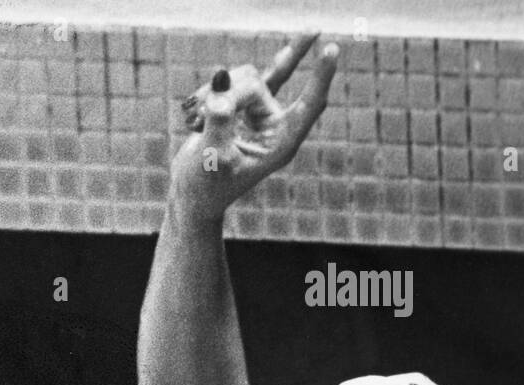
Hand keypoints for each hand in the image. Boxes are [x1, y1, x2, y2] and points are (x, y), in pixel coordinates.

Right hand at [170, 34, 337, 220]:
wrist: (192, 196)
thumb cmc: (205, 186)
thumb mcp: (211, 157)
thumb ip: (218, 119)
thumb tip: (222, 78)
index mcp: (280, 144)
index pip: (308, 105)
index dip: (320, 77)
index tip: (331, 48)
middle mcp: (275, 127)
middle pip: (259, 87)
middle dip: (229, 94)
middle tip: (200, 118)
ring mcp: (259, 115)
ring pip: (245, 79)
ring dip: (215, 92)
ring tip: (194, 120)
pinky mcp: (242, 108)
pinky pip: (245, 78)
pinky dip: (225, 81)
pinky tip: (251, 62)